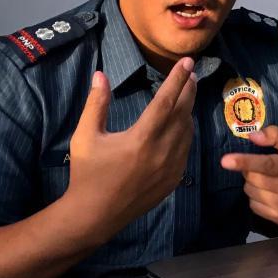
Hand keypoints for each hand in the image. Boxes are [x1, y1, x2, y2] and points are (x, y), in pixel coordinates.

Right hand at [66, 58, 196, 235]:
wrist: (95, 215)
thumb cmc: (87, 174)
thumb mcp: (85, 136)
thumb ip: (96, 104)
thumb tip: (100, 75)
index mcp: (141, 139)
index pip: (166, 101)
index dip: (177, 79)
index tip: (187, 62)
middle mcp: (162, 152)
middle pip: (183, 113)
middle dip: (189, 90)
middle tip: (191, 73)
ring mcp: (171, 168)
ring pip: (188, 131)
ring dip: (188, 111)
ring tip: (186, 94)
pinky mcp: (174, 180)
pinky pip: (186, 149)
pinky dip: (186, 133)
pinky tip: (181, 124)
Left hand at [220, 126, 277, 227]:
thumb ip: (276, 135)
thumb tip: (252, 136)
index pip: (268, 165)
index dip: (245, 162)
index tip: (226, 161)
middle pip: (254, 179)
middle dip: (250, 169)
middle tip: (262, 165)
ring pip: (251, 192)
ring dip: (253, 183)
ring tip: (270, 179)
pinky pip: (254, 206)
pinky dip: (257, 196)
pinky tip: (271, 192)